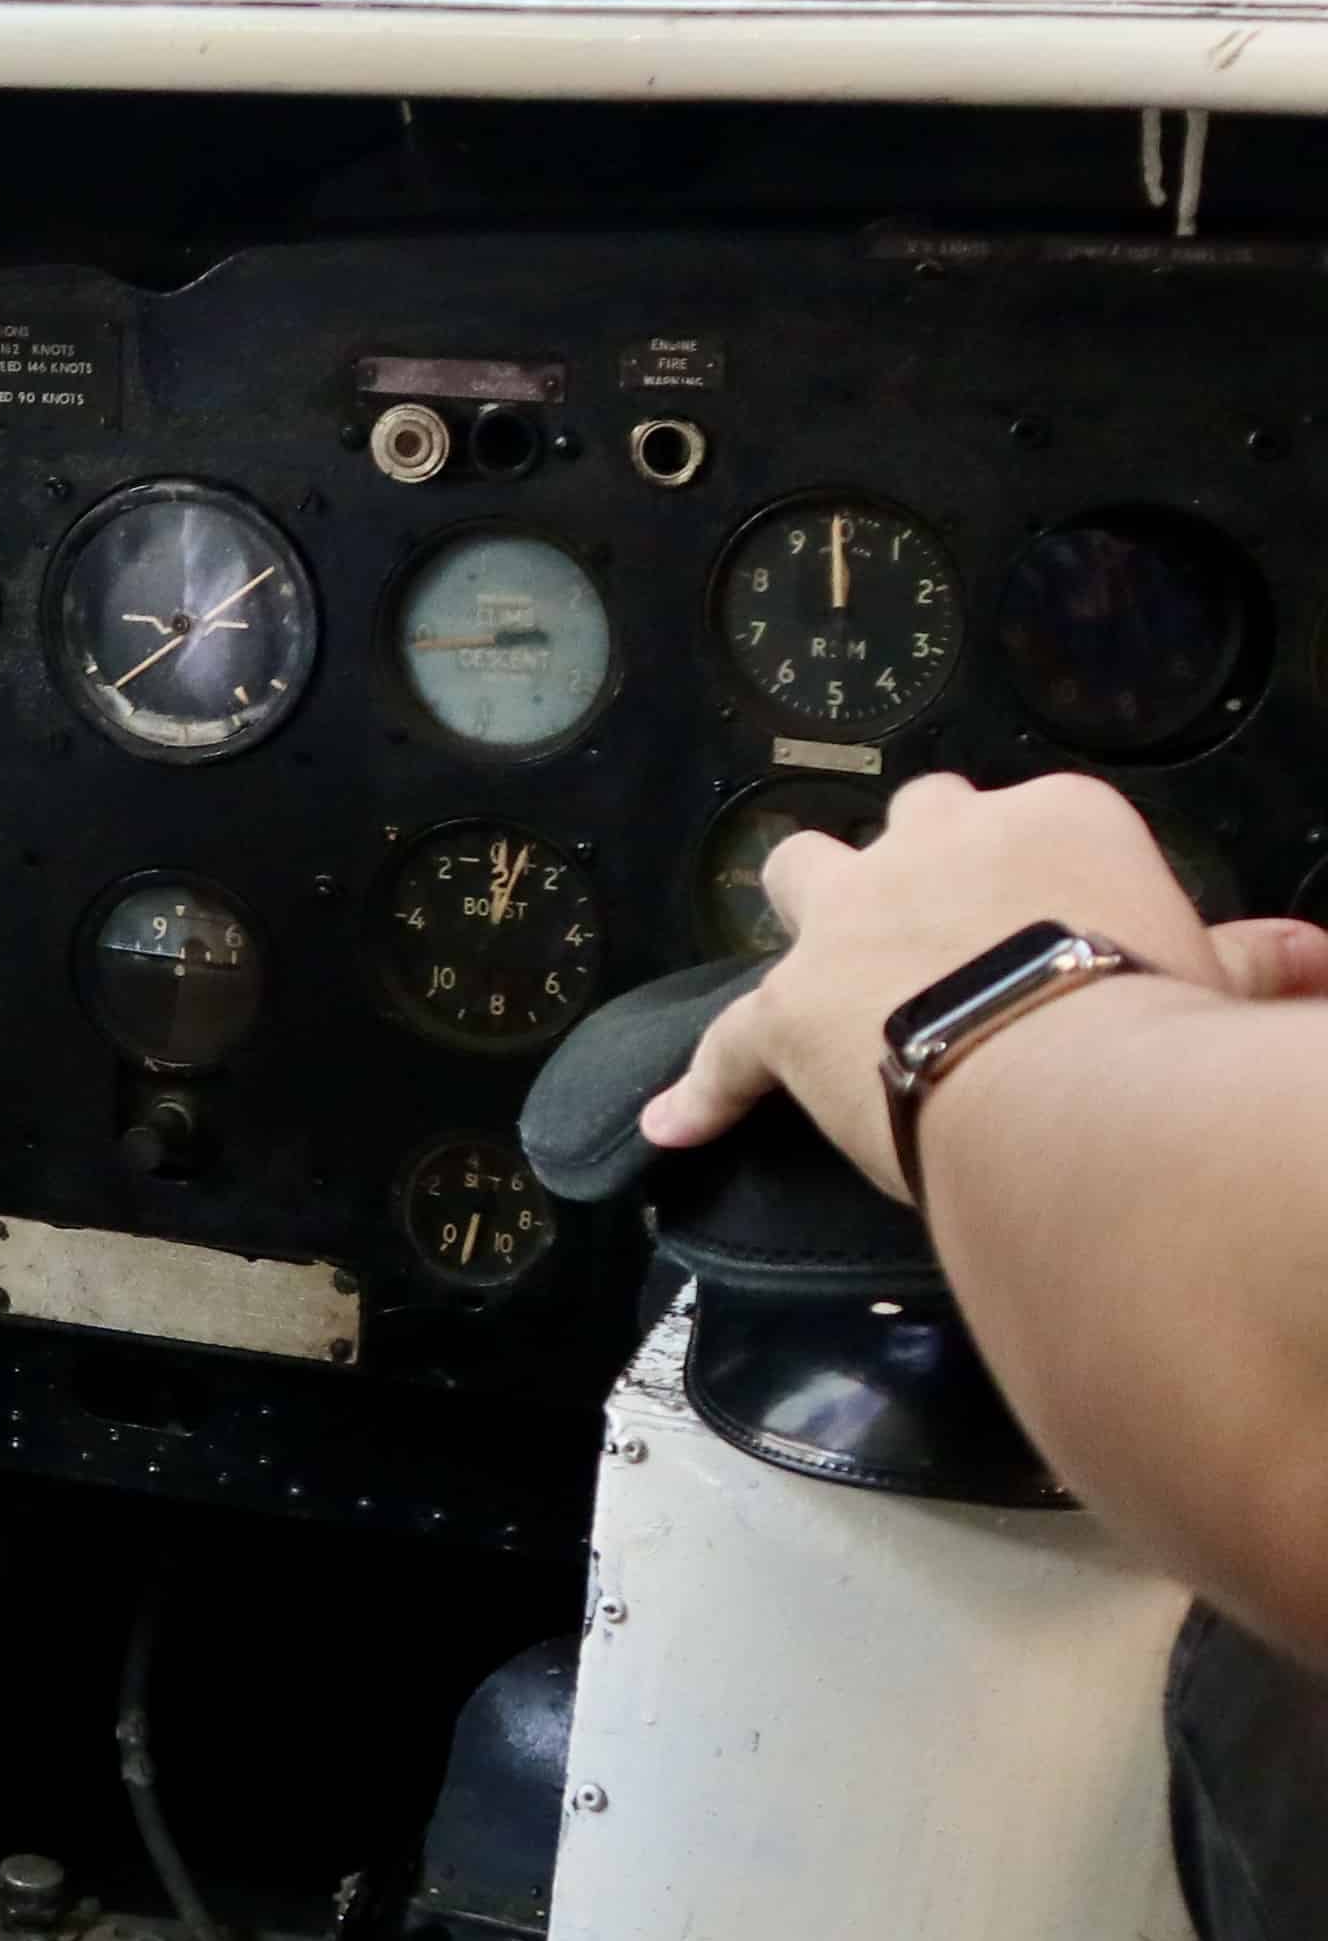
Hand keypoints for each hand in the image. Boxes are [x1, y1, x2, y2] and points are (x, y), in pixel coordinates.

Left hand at [637, 770, 1232, 1194]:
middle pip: (913, 815)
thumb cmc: (1158, 1020)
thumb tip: (1318, 957)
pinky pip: (726, 1048)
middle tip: (939, 920)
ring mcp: (849, 917)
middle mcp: (938, 841)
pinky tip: (675, 1125)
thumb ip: (1252, 959)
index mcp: (1055, 818)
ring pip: (803, 872)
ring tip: (820, 962)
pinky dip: (707, 1087)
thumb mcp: (1212, 978)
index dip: (1036, 875)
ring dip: (811, 907)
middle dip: (918, 853)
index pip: (1034, 821)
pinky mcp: (785, 1010)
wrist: (1062, 1074)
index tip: (1051, 925)